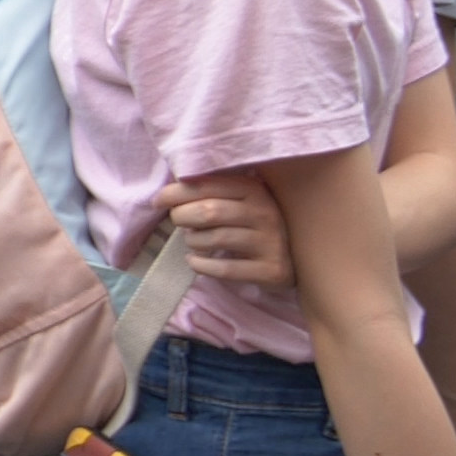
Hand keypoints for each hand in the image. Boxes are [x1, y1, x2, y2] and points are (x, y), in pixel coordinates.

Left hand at [158, 171, 290, 287]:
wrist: (297, 256)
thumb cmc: (255, 223)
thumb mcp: (240, 200)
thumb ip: (211, 190)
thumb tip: (165, 193)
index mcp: (254, 189)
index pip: (207, 186)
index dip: (176, 193)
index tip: (158, 201)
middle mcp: (265, 213)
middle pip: (209, 212)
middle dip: (182, 217)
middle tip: (178, 222)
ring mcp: (271, 242)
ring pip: (215, 239)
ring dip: (193, 241)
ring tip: (193, 240)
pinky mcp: (272, 270)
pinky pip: (225, 269)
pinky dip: (202, 265)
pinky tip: (195, 261)